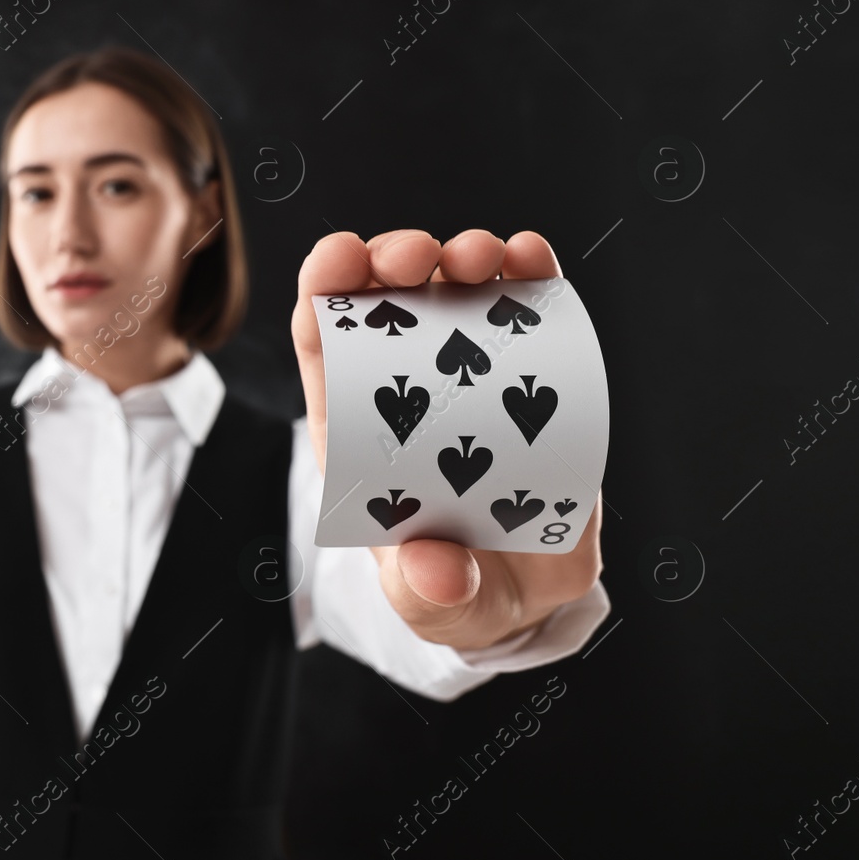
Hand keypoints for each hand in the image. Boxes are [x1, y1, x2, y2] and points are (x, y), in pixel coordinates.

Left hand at [291, 229, 603, 650]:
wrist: (528, 598)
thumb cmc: (455, 591)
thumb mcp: (433, 603)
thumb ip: (429, 590)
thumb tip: (437, 571)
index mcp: (359, 430)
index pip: (325, 345)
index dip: (324, 291)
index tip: (341, 256)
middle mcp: (409, 387)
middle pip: (386, 300)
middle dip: (394, 260)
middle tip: (418, 258)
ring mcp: (472, 373)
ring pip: (455, 290)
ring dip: (462, 257)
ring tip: (480, 257)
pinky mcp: (534, 374)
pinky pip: (527, 309)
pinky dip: (529, 273)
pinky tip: (532, 256)